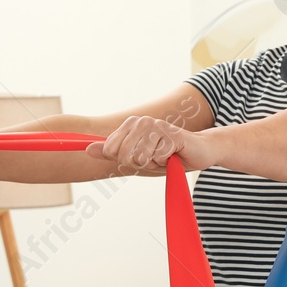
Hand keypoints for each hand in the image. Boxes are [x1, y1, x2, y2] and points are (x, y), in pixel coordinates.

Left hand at [85, 116, 217, 175]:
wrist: (199, 151)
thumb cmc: (167, 155)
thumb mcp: (136, 156)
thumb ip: (112, 152)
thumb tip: (87, 149)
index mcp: (130, 124)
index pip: (109, 150)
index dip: (124, 161)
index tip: (139, 157)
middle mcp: (142, 122)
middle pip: (123, 155)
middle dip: (139, 164)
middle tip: (154, 158)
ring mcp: (157, 126)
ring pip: (140, 158)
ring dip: (154, 164)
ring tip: (165, 157)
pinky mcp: (172, 135)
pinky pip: (158, 159)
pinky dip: (166, 163)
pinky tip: (175, 155)